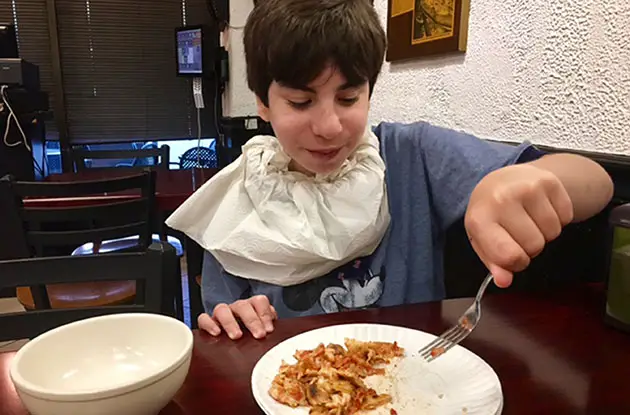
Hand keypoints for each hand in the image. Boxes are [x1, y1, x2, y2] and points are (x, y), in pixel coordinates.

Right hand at [197, 295, 277, 339]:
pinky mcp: (208, 322)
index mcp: (252, 307)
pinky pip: (204, 318)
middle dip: (252, 320)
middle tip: (259, 335)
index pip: (259, 301)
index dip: (265, 313)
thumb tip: (272, 329)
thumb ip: (268, 326)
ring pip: (222, 309)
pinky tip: (216, 333)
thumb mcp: (262, 330)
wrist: (233, 346)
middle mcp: (237, 307)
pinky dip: (209, 324)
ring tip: (237, 336)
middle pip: (243, 305)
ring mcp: (221, 314)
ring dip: (230, 322)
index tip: (269, 330)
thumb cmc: (251, 335)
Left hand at [465, 164, 573, 287]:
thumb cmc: (490, 213)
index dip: (516, 263)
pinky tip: (540, 210)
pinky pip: (566, 217)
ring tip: (530, 221)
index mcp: (480, 218)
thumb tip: (504, 281)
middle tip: (520, 233)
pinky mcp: (549, 181)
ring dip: (545, 234)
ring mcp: (527, 187)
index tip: (513, 255)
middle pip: (535, 246)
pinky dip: (558, 219)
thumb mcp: (482, 238)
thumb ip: (493, 262)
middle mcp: (502, 199)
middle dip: (531, 247)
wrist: (503, 179)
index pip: (509, 255)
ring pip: (553, 233)